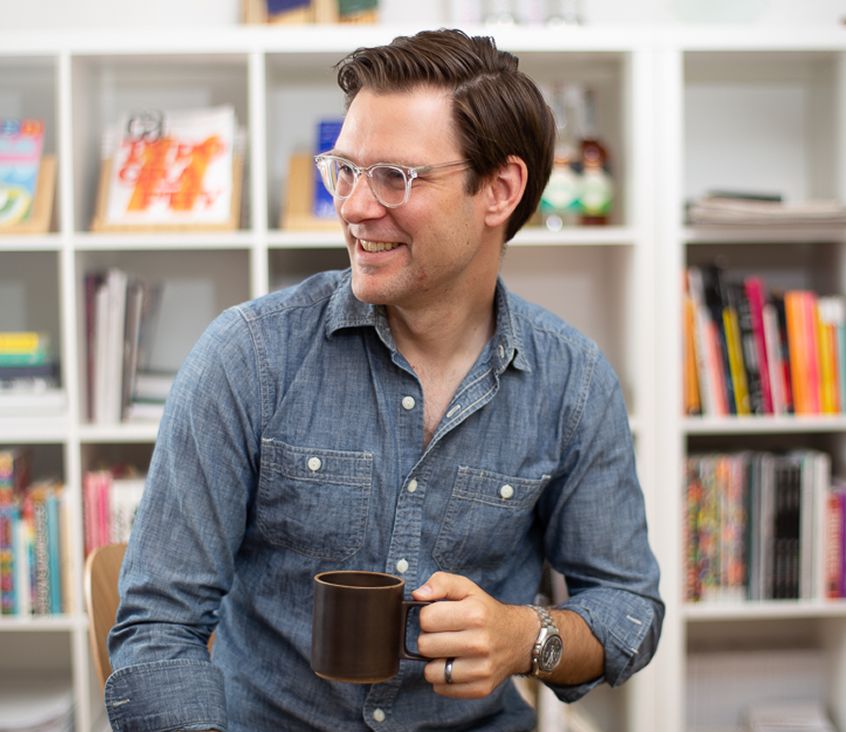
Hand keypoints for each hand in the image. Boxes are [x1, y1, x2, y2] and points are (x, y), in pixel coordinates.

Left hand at [412, 571, 536, 697]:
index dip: (428, 616)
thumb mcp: (467, 588)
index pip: (426, 619)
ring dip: (435, 661)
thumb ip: (441, 582)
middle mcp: (479, 643)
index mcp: (474, 614)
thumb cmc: (486, 612)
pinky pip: (442, 688)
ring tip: (449, 651)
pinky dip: (443, 678)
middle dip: (429, 638)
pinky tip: (456, 665)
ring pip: (430, 672)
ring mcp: (482, 669)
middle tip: (444, 634)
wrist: (520, 639)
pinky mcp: (481, 688)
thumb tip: (417, 594)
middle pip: (425, 646)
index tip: (439, 617)